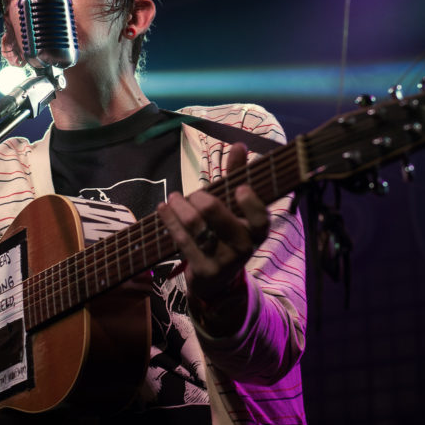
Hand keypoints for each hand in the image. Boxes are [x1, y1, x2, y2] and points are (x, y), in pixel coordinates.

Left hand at [158, 143, 269, 331]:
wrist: (216, 279)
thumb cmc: (227, 231)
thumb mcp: (235, 207)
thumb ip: (237, 176)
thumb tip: (239, 145)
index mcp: (256, 231)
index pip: (261, 220)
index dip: (251, 205)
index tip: (239, 188)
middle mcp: (243, 248)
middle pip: (217, 216)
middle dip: (200, 198)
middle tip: (195, 194)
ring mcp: (222, 261)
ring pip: (195, 225)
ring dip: (180, 206)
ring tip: (174, 197)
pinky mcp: (202, 270)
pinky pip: (181, 239)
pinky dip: (169, 219)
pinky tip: (163, 208)